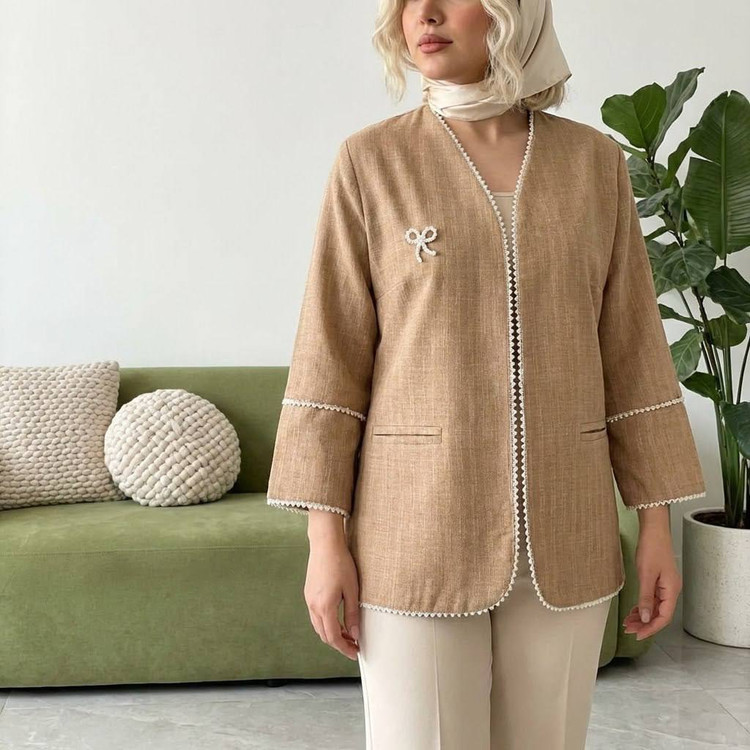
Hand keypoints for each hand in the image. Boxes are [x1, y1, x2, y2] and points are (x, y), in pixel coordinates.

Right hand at [304, 536, 360, 660]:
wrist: (325, 544)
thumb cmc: (341, 563)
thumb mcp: (352, 590)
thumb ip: (353, 614)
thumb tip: (355, 634)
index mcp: (325, 607)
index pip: (333, 637)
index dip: (344, 648)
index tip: (355, 652)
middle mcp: (313, 606)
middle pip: (324, 635)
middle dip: (338, 643)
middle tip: (354, 644)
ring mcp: (309, 599)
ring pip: (318, 626)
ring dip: (332, 633)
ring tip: (348, 633)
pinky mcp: (308, 593)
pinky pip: (315, 615)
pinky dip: (326, 623)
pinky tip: (337, 619)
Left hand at [622, 524, 681, 640]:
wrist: (654, 530)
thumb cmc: (652, 548)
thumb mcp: (646, 574)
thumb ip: (646, 597)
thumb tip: (645, 618)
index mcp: (671, 590)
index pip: (663, 617)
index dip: (651, 628)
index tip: (637, 635)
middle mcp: (671, 590)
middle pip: (659, 614)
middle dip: (644, 624)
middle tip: (629, 631)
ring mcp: (665, 586)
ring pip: (655, 607)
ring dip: (643, 616)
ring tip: (628, 623)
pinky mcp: (659, 580)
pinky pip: (652, 599)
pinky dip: (643, 606)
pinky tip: (634, 611)